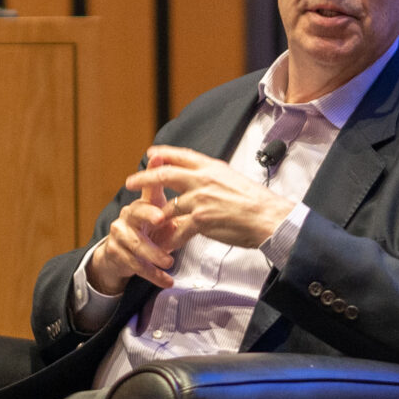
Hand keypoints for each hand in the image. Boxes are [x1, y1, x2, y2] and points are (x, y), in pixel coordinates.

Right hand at [85, 195, 187, 296]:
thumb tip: (191, 215)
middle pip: (137, 213)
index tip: (163, 195)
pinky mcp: (116, 252)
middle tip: (162, 220)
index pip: (148, 193)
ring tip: (170, 262)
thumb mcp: (160, 220)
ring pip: (137, 244)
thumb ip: (174, 215)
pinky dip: (154, 275)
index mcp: (142, 204)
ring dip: (154, 254)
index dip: (153, 190)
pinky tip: (167, 281)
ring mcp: (119, 234)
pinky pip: (136, 264)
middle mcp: (127, 216)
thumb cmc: (146, 232)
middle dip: (149, 215)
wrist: (117, 253)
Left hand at [124, 146, 294, 251]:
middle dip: (144, 178)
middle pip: (164, 174)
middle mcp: (203, 179)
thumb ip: (215, 180)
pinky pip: (178, 229)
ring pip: (167, 206)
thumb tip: (205, 182)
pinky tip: (166, 244)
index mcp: (212, 167)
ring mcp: (199, 198)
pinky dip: (171, 238)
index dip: (164, 154)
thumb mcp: (234, 180)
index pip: (182, 156)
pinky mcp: (200, 218)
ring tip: (146, 223)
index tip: (151, 154)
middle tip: (130, 182)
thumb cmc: (258, 203)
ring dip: (155, 217)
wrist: (268, 217)